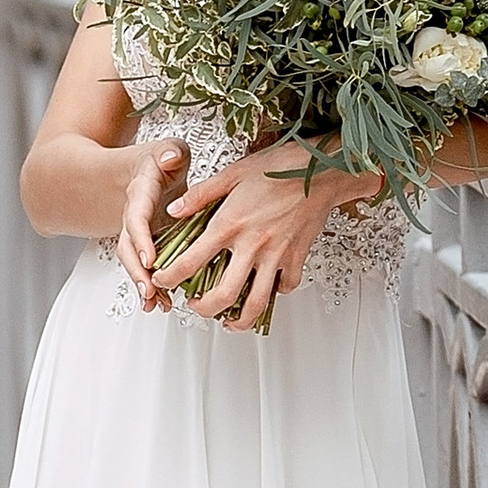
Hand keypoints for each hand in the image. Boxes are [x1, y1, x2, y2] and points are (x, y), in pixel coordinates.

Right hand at [114, 138, 191, 306]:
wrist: (137, 170)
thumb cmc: (159, 160)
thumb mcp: (168, 148)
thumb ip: (171, 151)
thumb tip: (171, 157)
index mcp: (140, 193)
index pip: (136, 217)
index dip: (142, 239)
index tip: (150, 260)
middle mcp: (133, 215)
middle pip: (128, 247)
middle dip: (137, 272)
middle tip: (150, 292)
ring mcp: (137, 233)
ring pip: (132, 261)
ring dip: (142, 284)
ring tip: (156, 304)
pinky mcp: (145, 244)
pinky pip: (143, 266)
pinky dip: (150, 285)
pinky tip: (160, 303)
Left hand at [158, 139, 375, 333]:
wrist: (323, 170)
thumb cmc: (280, 167)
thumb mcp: (233, 173)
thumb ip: (200, 195)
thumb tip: (174, 210)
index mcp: (230, 224)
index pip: (190, 262)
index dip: (170, 277)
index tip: (164, 280)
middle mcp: (252, 245)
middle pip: (222, 295)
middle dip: (202, 309)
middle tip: (195, 306)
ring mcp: (276, 255)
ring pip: (255, 302)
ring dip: (239, 319)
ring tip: (229, 320)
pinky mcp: (297, 257)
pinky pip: (285, 287)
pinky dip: (274, 294)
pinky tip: (265, 290)